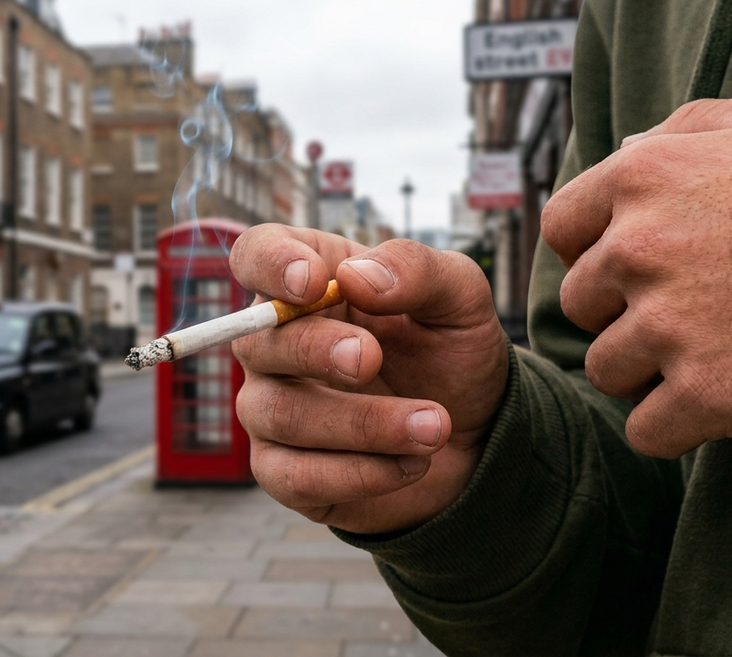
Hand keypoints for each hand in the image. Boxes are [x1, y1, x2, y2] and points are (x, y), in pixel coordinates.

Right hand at [229, 226, 507, 533]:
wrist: (476, 436)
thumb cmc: (451, 354)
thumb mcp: (459, 298)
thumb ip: (416, 270)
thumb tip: (356, 277)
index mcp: (310, 284)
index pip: (255, 255)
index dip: (270, 264)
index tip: (314, 282)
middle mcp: (276, 344)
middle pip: (255, 340)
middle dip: (315, 350)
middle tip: (373, 359)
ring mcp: (272, 408)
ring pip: (282, 414)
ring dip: (364, 423)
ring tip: (434, 427)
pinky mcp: (285, 472)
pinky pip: (295, 476)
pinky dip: (361, 472)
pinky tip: (412, 463)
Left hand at [541, 95, 731, 457]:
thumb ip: (683, 131)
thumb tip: (625, 149)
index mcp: (642, 178)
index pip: (561, 227)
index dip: (589, 250)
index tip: (626, 265)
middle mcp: (638, 249)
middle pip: (581, 304)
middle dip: (620, 311)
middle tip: (682, 309)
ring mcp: (667, 324)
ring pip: (606, 368)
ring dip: (645, 371)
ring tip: (704, 352)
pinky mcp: (705, 393)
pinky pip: (646, 431)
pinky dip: (672, 428)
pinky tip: (709, 404)